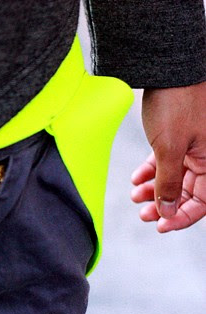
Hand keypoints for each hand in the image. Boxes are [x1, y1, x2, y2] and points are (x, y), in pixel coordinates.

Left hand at [132, 81, 205, 231]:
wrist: (169, 66)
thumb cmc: (175, 103)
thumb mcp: (169, 149)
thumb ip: (168, 182)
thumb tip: (167, 210)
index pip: (204, 200)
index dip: (182, 216)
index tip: (160, 226)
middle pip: (190, 190)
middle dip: (165, 204)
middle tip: (143, 214)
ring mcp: (196, 143)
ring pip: (177, 176)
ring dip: (157, 189)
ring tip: (135, 197)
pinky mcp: (181, 133)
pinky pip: (170, 159)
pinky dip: (154, 171)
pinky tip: (138, 179)